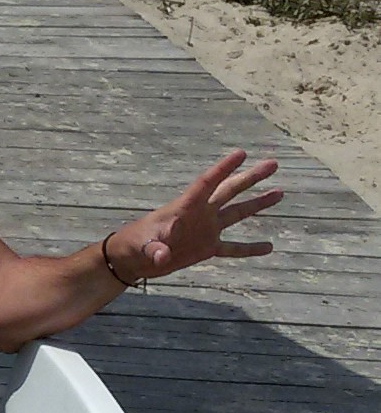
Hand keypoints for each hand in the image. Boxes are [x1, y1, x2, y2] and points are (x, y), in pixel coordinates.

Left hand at [110, 150, 281, 281]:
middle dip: (250, 177)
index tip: (241, 153)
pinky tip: (268, 247)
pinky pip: (233, 247)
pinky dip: (249, 248)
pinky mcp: (206, 247)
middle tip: (273, 163)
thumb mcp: (142, 247)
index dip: (223, 168)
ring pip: (237, 213)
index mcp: (184, 207)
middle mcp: (200, 214)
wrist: (131, 259)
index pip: (207, 183)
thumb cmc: (133, 245)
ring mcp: (205, 229)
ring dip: (258, 204)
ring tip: (280, 192)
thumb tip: (162, 256)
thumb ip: (154, 249)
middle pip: (230, 191)